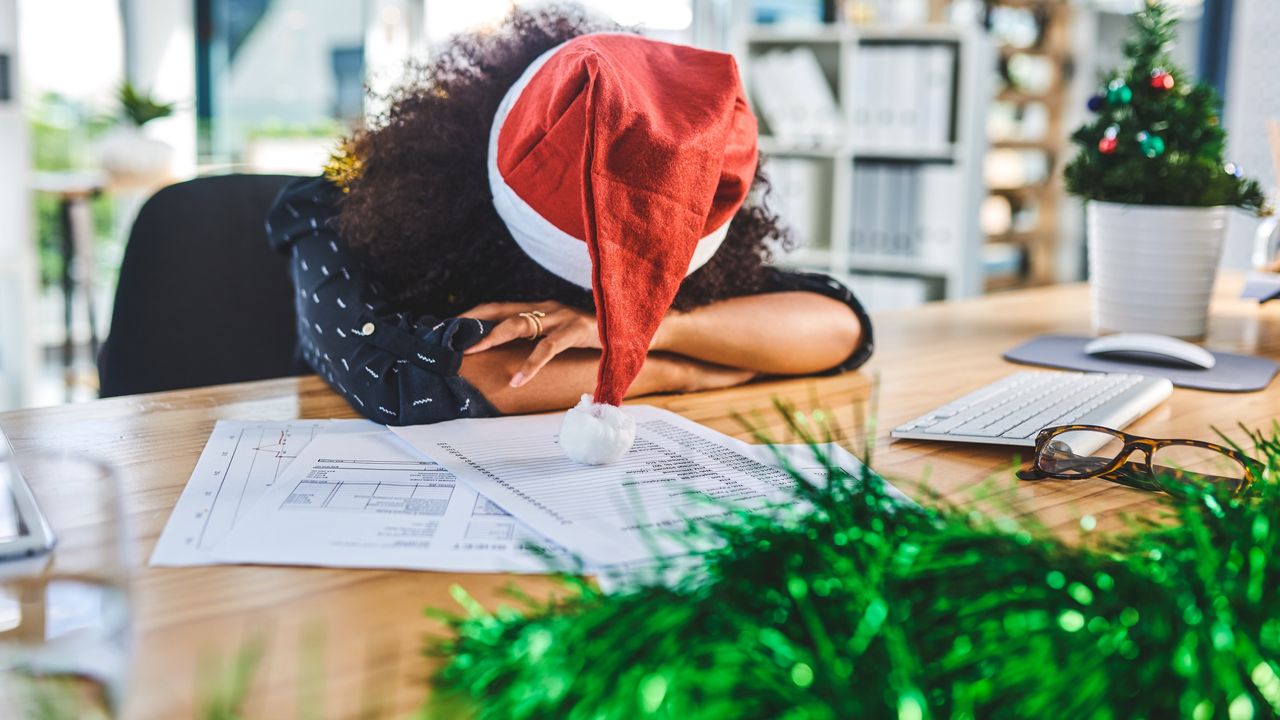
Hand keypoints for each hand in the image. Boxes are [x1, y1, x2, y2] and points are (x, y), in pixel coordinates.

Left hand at [461, 301, 601, 386]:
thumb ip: (538, 338)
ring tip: (471, 353)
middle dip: (472, 324)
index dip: (473, 315)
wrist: (630, 330)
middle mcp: (546, 308)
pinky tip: (517, 380)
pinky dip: (529, 365)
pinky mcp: (575, 330)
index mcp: (539, 308)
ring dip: (491, 337)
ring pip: (519, 324)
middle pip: (501, 311)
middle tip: (449, 339)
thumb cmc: (592, 336)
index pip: (497, 307)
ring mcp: (560, 317)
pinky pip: (547, 348)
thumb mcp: (559, 335)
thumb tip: (509, 353)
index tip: (448, 327)